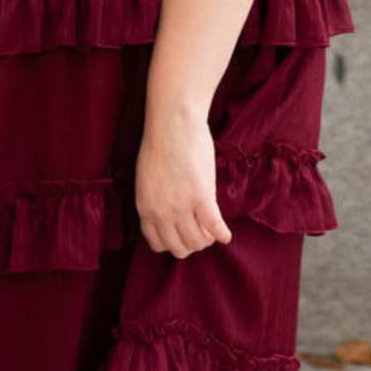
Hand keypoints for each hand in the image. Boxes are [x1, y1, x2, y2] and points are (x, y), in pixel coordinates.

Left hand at [134, 107, 232, 258]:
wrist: (172, 123)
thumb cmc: (160, 144)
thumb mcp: (147, 179)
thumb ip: (154, 199)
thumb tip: (167, 212)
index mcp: (145, 207)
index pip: (157, 243)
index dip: (173, 243)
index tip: (182, 237)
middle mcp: (160, 212)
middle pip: (179, 247)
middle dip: (192, 245)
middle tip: (202, 235)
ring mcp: (181, 206)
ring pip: (197, 241)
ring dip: (207, 240)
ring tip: (213, 232)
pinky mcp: (201, 197)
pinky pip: (214, 227)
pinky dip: (222, 235)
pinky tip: (226, 235)